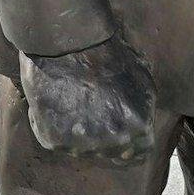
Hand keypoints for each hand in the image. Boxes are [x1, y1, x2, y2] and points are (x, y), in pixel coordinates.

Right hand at [19, 37, 156, 162]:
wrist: (69, 39)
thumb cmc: (106, 53)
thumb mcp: (143, 80)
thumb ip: (144, 110)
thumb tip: (140, 124)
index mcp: (139, 130)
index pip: (135, 156)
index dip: (123, 143)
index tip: (110, 127)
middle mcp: (114, 143)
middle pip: (106, 154)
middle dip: (99, 136)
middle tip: (87, 111)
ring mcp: (83, 145)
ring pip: (78, 149)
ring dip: (74, 131)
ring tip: (69, 101)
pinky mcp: (54, 139)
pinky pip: (52, 139)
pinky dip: (49, 124)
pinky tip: (52, 101)